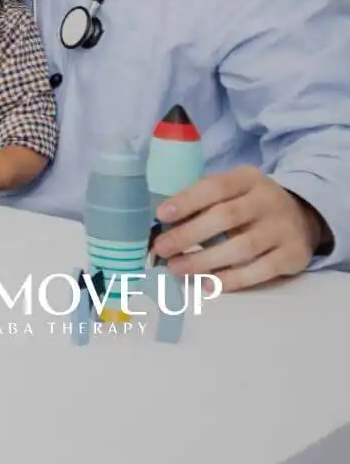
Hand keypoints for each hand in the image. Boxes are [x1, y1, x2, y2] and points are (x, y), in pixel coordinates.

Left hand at [150, 165, 327, 290]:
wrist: (302, 218)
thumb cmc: (249, 204)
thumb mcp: (231, 191)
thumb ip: (203, 203)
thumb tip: (164, 226)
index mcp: (248, 178)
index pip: (214, 187)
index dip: (187, 201)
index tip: (161, 215)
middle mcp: (268, 201)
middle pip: (226, 217)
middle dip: (189, 235)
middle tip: (161, 249)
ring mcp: (283, 229)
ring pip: (242, 247)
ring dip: (205, 261)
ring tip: (177, 269)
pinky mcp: (294, 256)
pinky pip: (261, 271)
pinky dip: (232, 279)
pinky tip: (207, 284)